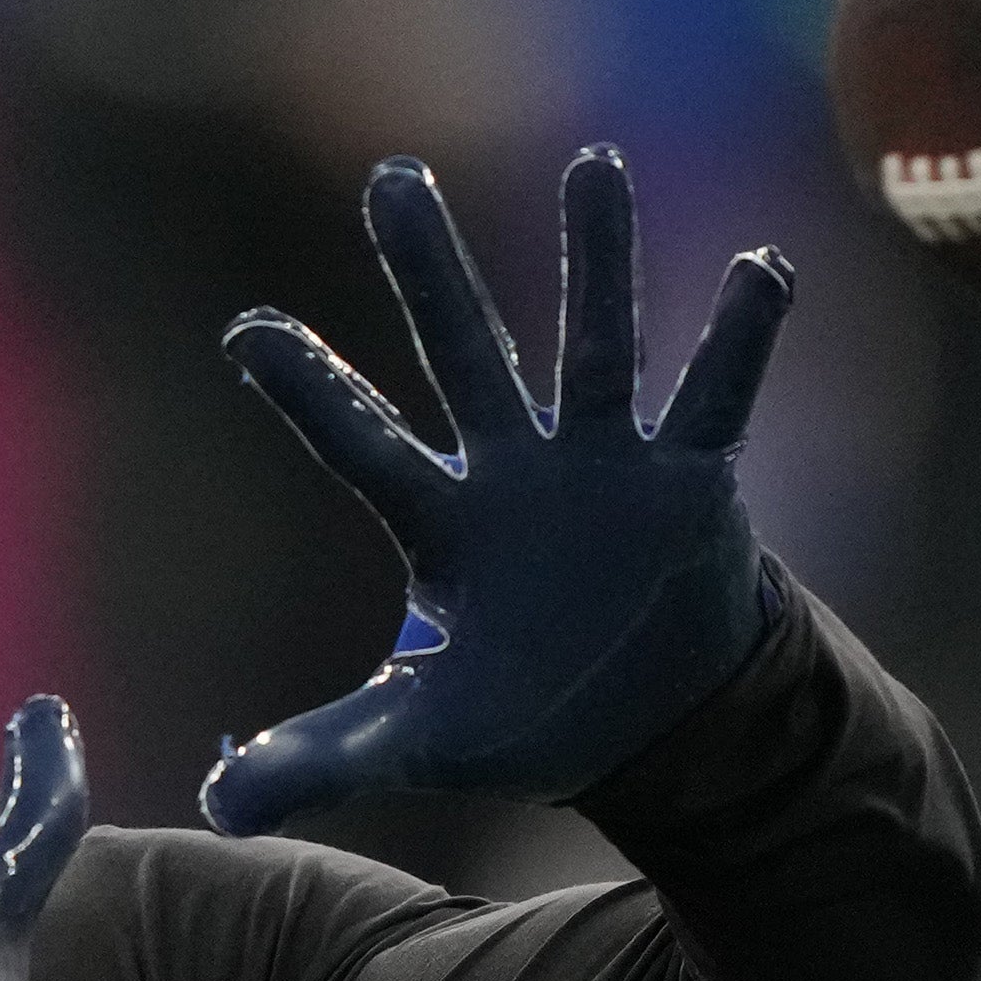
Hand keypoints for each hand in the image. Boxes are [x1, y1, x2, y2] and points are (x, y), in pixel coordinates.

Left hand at [199, 144, 795, 833]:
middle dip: (431, 275)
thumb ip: (319, 761)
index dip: (312, 393)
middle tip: (391, 179)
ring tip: (596, 167)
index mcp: (443, 524)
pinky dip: (742, 339)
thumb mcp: (418, 743)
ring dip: (599, 262)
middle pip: (467, 358)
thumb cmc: (527, 713)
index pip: (365, 447)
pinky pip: (717, 399)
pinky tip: (764, 266)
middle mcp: (516, 472)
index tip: (246, 333)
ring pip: (597, 346)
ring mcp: (604, 466)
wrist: (655, 722)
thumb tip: (215, 812)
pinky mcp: (688, 483)